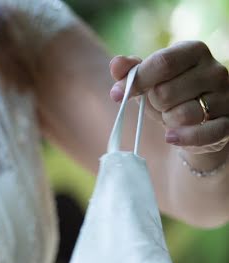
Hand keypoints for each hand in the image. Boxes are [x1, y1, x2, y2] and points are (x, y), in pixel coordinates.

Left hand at [110, 41, 228, 155]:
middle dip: (154, 103)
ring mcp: (225, 96)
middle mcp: (215, 70)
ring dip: (168, 120)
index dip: (137, 80)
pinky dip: (183, 138)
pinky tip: (171, 137)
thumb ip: (131, 70)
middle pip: (166, 92)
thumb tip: (116, 64)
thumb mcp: (148, 80)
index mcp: (194, 51)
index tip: (116, 94)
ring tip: (172, 116)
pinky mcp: (227, 123)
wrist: (197, 119)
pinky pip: (202, 134)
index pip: (162, 63)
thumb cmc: (169, 93)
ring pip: (182, 115)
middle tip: (160, 104)